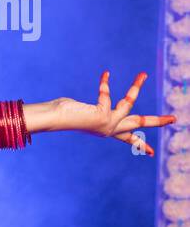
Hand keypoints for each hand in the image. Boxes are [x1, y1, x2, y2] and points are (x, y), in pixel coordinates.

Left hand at [50, 71, 175, 155]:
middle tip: (174, 119)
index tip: (151, 152)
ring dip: (136, 87)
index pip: (127, 139)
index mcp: (105, 131)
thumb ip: (91, 109)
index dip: (140, 144)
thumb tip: (86, 105)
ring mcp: (107, 124)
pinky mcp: (103, 117)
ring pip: (129, 104)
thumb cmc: (60, 114)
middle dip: (157, 121)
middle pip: (138, 125)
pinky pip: (107, 95)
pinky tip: (105, 75)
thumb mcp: (80, 112)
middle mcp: (108, 130)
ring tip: (143, 74)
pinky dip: (105, 84)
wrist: (52, 119)